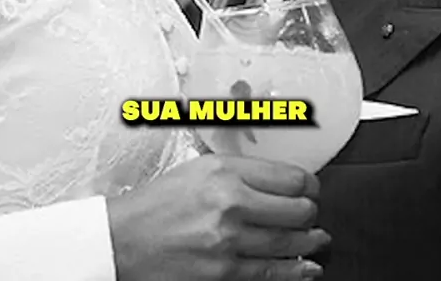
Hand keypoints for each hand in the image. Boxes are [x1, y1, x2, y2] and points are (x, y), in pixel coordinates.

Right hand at [107, 153, 329, 279]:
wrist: (122, 240)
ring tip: (317, 239)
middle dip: (312, 213)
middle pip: (299, 210)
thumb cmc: (159, 203)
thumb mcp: (198, 170)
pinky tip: (307, 268)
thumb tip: (282, 183)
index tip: (312, 189)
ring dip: (311, 242)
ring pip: (290, 243)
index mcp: (224, 170)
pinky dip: (296, 272)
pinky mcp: (223, 273)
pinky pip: (272, 274)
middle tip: (311, 214)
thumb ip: (241, 173)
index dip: (310, 185)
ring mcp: (228, 241)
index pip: (291, 177)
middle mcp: (230, 202)